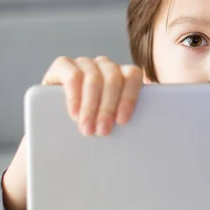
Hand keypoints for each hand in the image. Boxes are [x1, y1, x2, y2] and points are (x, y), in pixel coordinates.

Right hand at [2, 56, 142, 209]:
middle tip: (102, 131)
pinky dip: (74, 95)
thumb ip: (127, 123)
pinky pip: (72, 74)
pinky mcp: (62, 66)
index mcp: (121, 75)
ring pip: (94, 76)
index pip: (132, 75)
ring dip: (91, 105)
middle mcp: (104, 66)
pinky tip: (74, 113)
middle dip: (108, 107)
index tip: (123, 121)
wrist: (56, 130)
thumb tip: (152, 145)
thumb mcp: (112, 123)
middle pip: (114, 77)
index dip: (130, 96)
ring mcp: (84, 63)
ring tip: (87, 128)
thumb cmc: (93, 128)